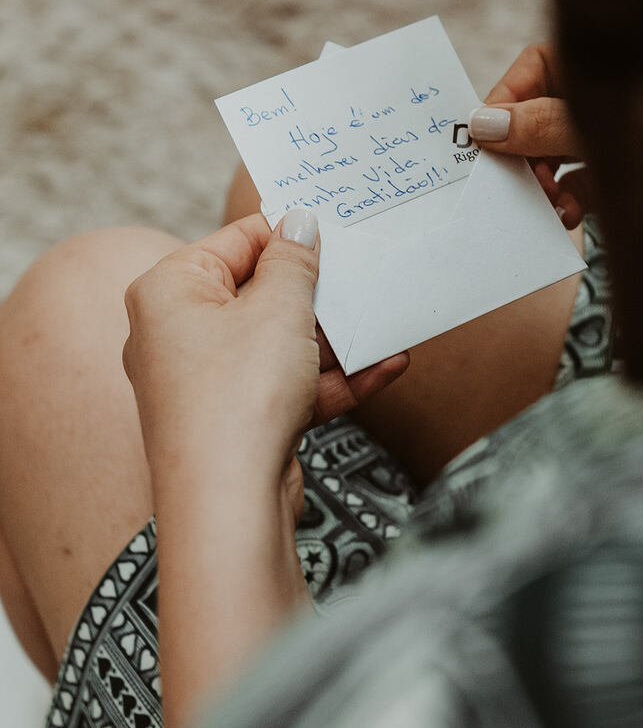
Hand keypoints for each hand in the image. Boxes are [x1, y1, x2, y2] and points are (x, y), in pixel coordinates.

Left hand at [122, 211, 408, 488]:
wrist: (229, 505)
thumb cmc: (239, 396)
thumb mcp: (279, 309)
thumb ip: (294, 260)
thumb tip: (299, 222)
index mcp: (169, 290)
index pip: (237, 240)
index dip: (290, 234)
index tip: (338, 231)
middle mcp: (177, 332)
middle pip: (261, 292)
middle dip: (319, 292)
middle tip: (367, 273)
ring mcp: (207, 381)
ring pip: (281, 342)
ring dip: (336, 337)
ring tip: (387, 320)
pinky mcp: (236, 420)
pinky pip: (289, 385)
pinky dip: (333, 377)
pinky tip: (387, 366)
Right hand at [468, 44, 588, 228]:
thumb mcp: (595, 121)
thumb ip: (542, 124)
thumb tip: (483, 125)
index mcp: (581, 64)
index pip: (525, 77)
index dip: (500, 111)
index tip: (483, 145)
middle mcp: (587, 96)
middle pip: (533, 123)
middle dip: (524, 159)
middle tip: (524, 182)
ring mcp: (603, 133)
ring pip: (555, 157)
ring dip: (546, 186)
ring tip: (552, 202)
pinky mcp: (619, 168)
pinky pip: (581, 182)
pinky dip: (571, 200)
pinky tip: (569, 213)